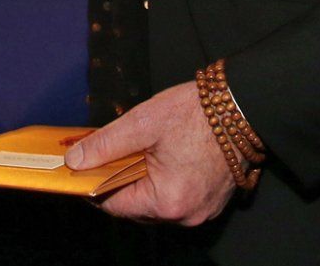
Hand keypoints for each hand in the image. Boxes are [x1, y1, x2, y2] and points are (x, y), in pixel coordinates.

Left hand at [65, 82, 234, 224]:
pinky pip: (178, 197)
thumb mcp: (142, 122)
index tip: (86, 168)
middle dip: (123, 181)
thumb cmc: (196, 112)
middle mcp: (187, 214)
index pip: (115, 206)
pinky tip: (166, 156)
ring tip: (144, 150)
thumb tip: (75, 160)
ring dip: (145, 181)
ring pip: (157, 203)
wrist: (244, 104)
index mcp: (168, 200)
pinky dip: (167, 182)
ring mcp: (203, 210)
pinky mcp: (213, 201)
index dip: (96, 186)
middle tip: (118, 151)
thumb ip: (105, 144)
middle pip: (137, 207)